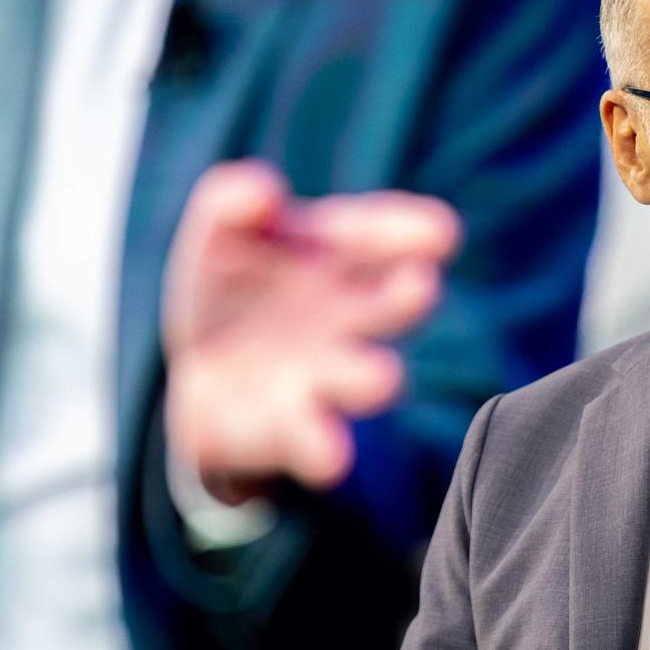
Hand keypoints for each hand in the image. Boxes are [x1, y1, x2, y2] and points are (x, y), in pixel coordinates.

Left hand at [161, 160, 460, 503]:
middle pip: (382, 307)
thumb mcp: (222, 234)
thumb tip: (262, 190)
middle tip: (421, 287)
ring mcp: (320, 376)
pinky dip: (319, 448)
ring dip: (369, 379)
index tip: (440, 233)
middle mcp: (346, 320)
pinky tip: (332, 460)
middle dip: (402, 300)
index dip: (408, 232)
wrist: (209, 372)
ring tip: (383, 379)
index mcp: (339, 261)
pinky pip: (305, 439)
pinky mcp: (285, 428)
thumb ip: (232, 202)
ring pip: (354, 379)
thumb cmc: (237, 287)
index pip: (377, 237)